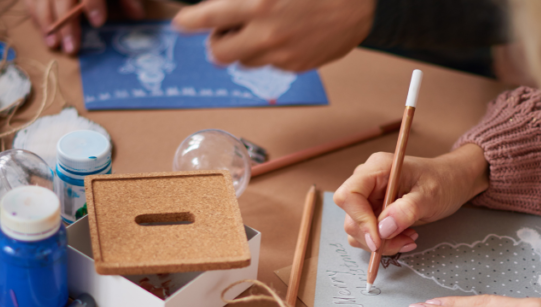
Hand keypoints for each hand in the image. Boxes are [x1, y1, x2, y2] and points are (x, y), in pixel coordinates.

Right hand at [23, 0, 144, 53]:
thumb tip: (137, 15)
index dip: (93, 4)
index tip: (98, 22)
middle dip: (66, 24)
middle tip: (73, 48)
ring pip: (42, 1)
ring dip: (47, 25)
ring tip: (55, 45)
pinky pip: (31, 2)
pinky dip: (37, 18)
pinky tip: (46, 35)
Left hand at [171, 0, 374, 70]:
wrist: (360, 2)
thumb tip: (222, 6)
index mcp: (257, 2)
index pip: (208, 17)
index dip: (189, 20)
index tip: (180, 22)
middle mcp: (266, 32)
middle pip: (219, 53)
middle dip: (217, 42)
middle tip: (224, 30)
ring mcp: (281, 53)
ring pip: (243, 62)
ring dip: (242, 48)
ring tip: (259, 30)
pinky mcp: (296, 65)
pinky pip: (269, 64)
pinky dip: (268, 52)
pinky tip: (285, 34)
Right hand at [333, 143, 488, 255]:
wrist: (453, 181)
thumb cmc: (444, 181)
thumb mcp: (430, 195)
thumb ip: (406, 211)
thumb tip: (382, 229)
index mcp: (377, 169)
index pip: (349, 195)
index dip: (359, 219)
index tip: (378, 239)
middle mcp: (367, 182)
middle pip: (351, 217)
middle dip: (374, 237)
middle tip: (403, 241)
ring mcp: (368, 198)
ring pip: (356, 230)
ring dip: (381, 243)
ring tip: (408, 238)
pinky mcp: (372, 211)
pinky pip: (367, 234)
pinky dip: (384, 242)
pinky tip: (404, 236)